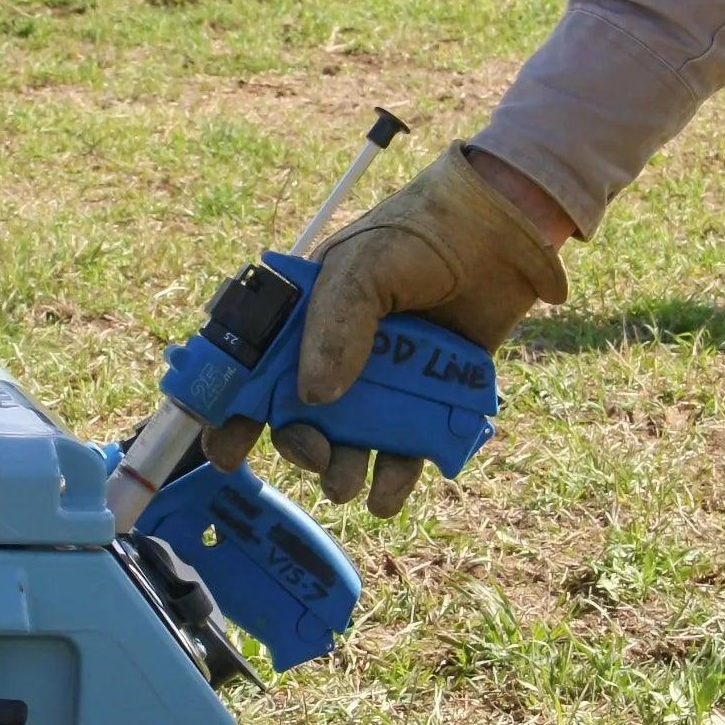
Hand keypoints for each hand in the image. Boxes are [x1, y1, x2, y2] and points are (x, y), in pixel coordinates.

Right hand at [202, 143, 567, 513]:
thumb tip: (314, 399)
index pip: (252, 368)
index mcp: (301, 316)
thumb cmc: (419, 235)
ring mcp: (381, 381)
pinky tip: (386, 491)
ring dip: (338, 473)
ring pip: (345, 445)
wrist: (500, 233)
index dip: (232, 408)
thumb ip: (334, 328)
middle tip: (313, 454)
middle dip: (296, 445)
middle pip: (295, 416)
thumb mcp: (362, 268)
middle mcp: (333, 353)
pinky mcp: (427, 401)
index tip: (225, 449)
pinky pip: (401, 456)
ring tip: (346, 479)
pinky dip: (390, 483)